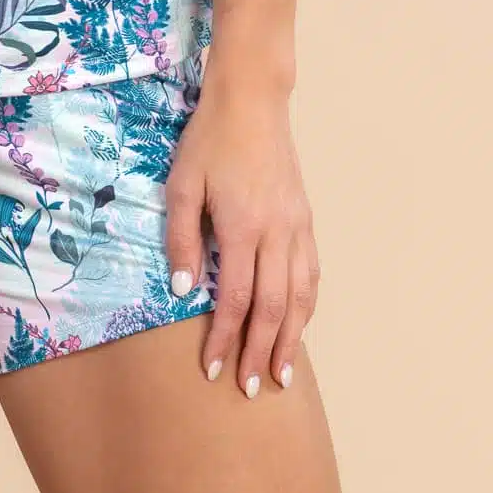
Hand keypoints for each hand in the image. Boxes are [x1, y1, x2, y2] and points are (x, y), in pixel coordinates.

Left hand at [162, 63, 320, 397]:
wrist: (252, 101)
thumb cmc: (209, 139)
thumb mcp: (182, 183)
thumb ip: (181, 238)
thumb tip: (182, 292)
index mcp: (242, 226)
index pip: (234, 298)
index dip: (225, 338)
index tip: (213, 369)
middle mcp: (276, 232)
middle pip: (272, 307)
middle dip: (261, 352)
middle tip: (251, 390)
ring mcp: (296, 226)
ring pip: (299, 295)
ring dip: (290, 338)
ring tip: (281, 373)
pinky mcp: (305, 218)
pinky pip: (311, 273)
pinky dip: (306, 306)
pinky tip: (298, 324)